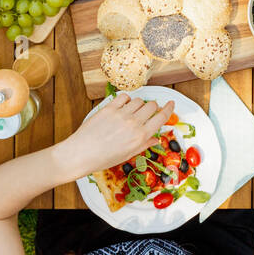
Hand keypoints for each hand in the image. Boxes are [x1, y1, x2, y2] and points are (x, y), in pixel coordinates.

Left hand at [60, 93, 174, 176]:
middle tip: (149, 111)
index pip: (162, 117)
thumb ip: (144, 144)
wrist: (81, 153)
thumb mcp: (128, 155)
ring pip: (139, 100)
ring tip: (133, 111)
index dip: (169, 109)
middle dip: (153, 107)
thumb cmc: (103, 158)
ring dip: (139, 104)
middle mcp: (133, 123)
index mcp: (140, 136)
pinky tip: (123, 105)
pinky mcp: (109, 108)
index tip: (171, 104)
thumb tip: (156, 139)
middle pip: (151, 106)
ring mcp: (121, 114)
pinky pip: (124, 96)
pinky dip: (126, 99)